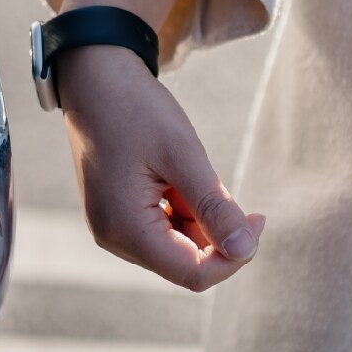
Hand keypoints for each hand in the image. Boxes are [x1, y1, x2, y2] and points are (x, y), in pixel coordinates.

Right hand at [57, 43, 265, 291]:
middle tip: (226, 188)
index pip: (193, 274)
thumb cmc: (135, 109)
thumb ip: (214, 206)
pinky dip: (181, 209)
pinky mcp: (116, 214)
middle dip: (215, 234)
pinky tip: (177, 176)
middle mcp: (114, 237)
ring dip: (198, 219)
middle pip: (185, 263)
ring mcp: (112, 227)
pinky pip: (159, 229)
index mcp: (126, 228)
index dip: (233, 256)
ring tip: (189, 172)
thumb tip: (246, 251)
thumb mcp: (182, 153)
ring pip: (175, 246)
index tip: (256, 218)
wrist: (94, 78)